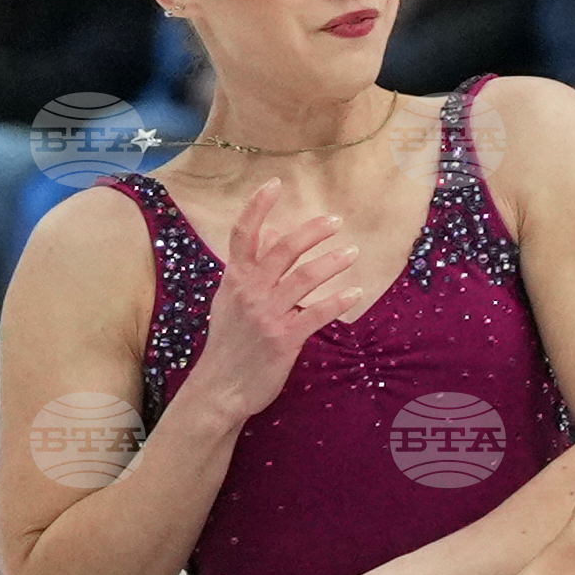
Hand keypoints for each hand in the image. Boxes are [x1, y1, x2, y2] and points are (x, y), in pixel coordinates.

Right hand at [186, 178, 364, 424]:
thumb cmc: (227, 346)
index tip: (275, 184)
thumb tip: (272, 235)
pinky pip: (316, 314)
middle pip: (284, 249)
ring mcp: (267, 315)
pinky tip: (354, 293)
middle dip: (312, 232)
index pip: (244, 234)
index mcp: (235, 280)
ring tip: (353, 254)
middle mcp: (250, 292)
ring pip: (305, 278)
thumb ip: (249, 271)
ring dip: (332, 263)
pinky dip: (337, 301)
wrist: (219, 390)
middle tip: (336, 221)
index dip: (258, 206)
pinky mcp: (284, 339)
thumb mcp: (230, 303)